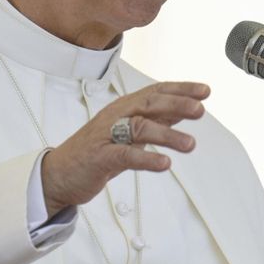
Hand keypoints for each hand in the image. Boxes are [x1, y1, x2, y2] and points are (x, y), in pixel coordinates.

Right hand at [41, 81, 208, 215]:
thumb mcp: (129, 132)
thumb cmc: (96, 151)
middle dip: (177, 105)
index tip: (205, 91)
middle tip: (200, 110)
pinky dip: (146, 159)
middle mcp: (116, 116)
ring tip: (190, 145)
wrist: (59, 174)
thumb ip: (155, 120)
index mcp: (124, 107)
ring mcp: (107, 136)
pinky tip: (164, 164)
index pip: (156, 92)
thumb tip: (184, 110)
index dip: (181, 89)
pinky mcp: (100, 158)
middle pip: (149, 104)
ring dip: (167, 135)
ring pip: (140, 128)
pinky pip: (126, 156)